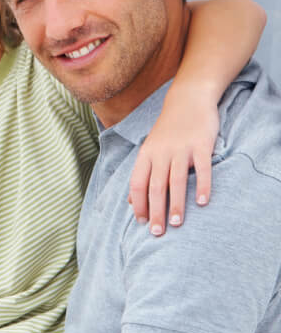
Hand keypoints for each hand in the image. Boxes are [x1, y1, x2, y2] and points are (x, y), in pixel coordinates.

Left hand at [129, 88, 217, 235]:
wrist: (188, 99)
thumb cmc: (168, 130)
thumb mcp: (149, 149)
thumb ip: (141, 174)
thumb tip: (130, 202)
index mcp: (146, 154)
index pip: (137, 183)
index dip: (138, 204)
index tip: (142, 223)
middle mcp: (161, 152)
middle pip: (155, 186)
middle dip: (155, 211)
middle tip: (157, 233)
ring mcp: (180, 148)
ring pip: (176, 180)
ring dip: (176, 203)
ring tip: (176, 223)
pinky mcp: (200, 144)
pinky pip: (202, 168)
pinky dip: (202, 185)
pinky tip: (202, 202)